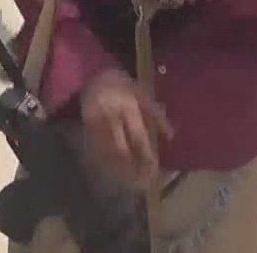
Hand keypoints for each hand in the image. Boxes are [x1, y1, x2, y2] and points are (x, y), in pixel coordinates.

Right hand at [79, 69, 172, 188]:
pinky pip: (95, 147)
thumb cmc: (124, 85)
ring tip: (130, 181)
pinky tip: (112, 170)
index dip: (146, 156)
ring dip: (119, 168)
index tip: (154, 171)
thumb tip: (171, 137)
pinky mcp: (85, 124)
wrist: (95, 72)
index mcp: (129, 107)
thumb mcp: (144, 94)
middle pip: (121, 149)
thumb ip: (157, 115)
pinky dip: (104, 160)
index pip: (139, 138)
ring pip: (107, 151)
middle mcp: (111, 116)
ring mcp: (96, 121)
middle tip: (142, 183)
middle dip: (132, 168)